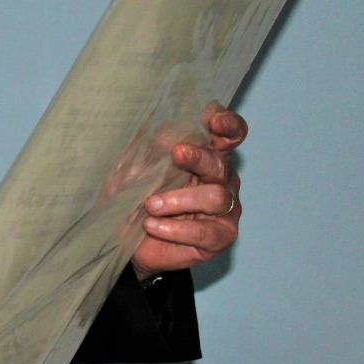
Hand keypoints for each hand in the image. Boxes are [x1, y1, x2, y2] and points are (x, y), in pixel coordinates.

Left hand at [131, 106, 246, 281]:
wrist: (134, 243)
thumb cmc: (140, 199)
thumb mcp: (137, 173)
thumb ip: (147, 155)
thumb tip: (150, 133)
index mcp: (207, 158)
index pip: (229, 136)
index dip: (228, 125)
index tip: (214, 120)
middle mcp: (222, 181)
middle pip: (220, 164)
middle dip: (199, 157)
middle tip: (177, 153)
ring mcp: (227, 210)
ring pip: (216, 197)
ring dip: (179, 199)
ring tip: (150, 205)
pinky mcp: (221, 237)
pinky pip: (204, 232)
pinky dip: (175, 228)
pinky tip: (152, 225)